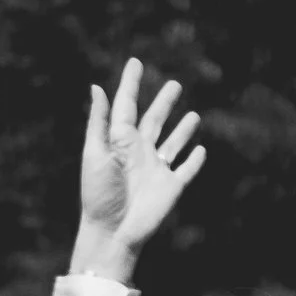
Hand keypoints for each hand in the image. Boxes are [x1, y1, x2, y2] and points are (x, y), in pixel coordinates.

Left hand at [70, 58, 205, 282]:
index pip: (127, 105)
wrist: (112, 232)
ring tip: (194, 115)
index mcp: (120, 140)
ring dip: (184, 130)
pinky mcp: (171, 188)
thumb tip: (97, 87)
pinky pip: (186, 171)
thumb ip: (99, 121)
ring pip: (174, 143)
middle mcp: (140, 152)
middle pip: (155, 120)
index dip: (131, 83)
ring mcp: (157, 170)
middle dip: (164, 103)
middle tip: (174, 85)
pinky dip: (195, 161)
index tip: (135, 63)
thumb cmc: (98, 194)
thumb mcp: (94, 153)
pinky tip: (201, 150)